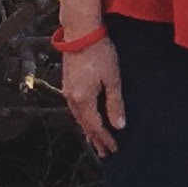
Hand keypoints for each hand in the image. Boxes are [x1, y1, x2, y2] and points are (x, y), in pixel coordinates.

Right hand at [62, 38, 126, 155]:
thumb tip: (119, 125)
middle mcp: (72, 99)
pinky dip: (84, 118)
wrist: (81, 33)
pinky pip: (76, 108)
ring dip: (89, 130)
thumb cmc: (100, 53)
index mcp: (82, 99)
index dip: (105, 139)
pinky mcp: (69, 84)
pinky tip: (88, 119)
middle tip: (105, 153)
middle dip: (95, 139)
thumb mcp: (112, 78)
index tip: (114, 149)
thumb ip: (115, 103)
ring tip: (96, 141)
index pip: (95, 126)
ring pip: (79, 118)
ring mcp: (68, 91)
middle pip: (85, 125)